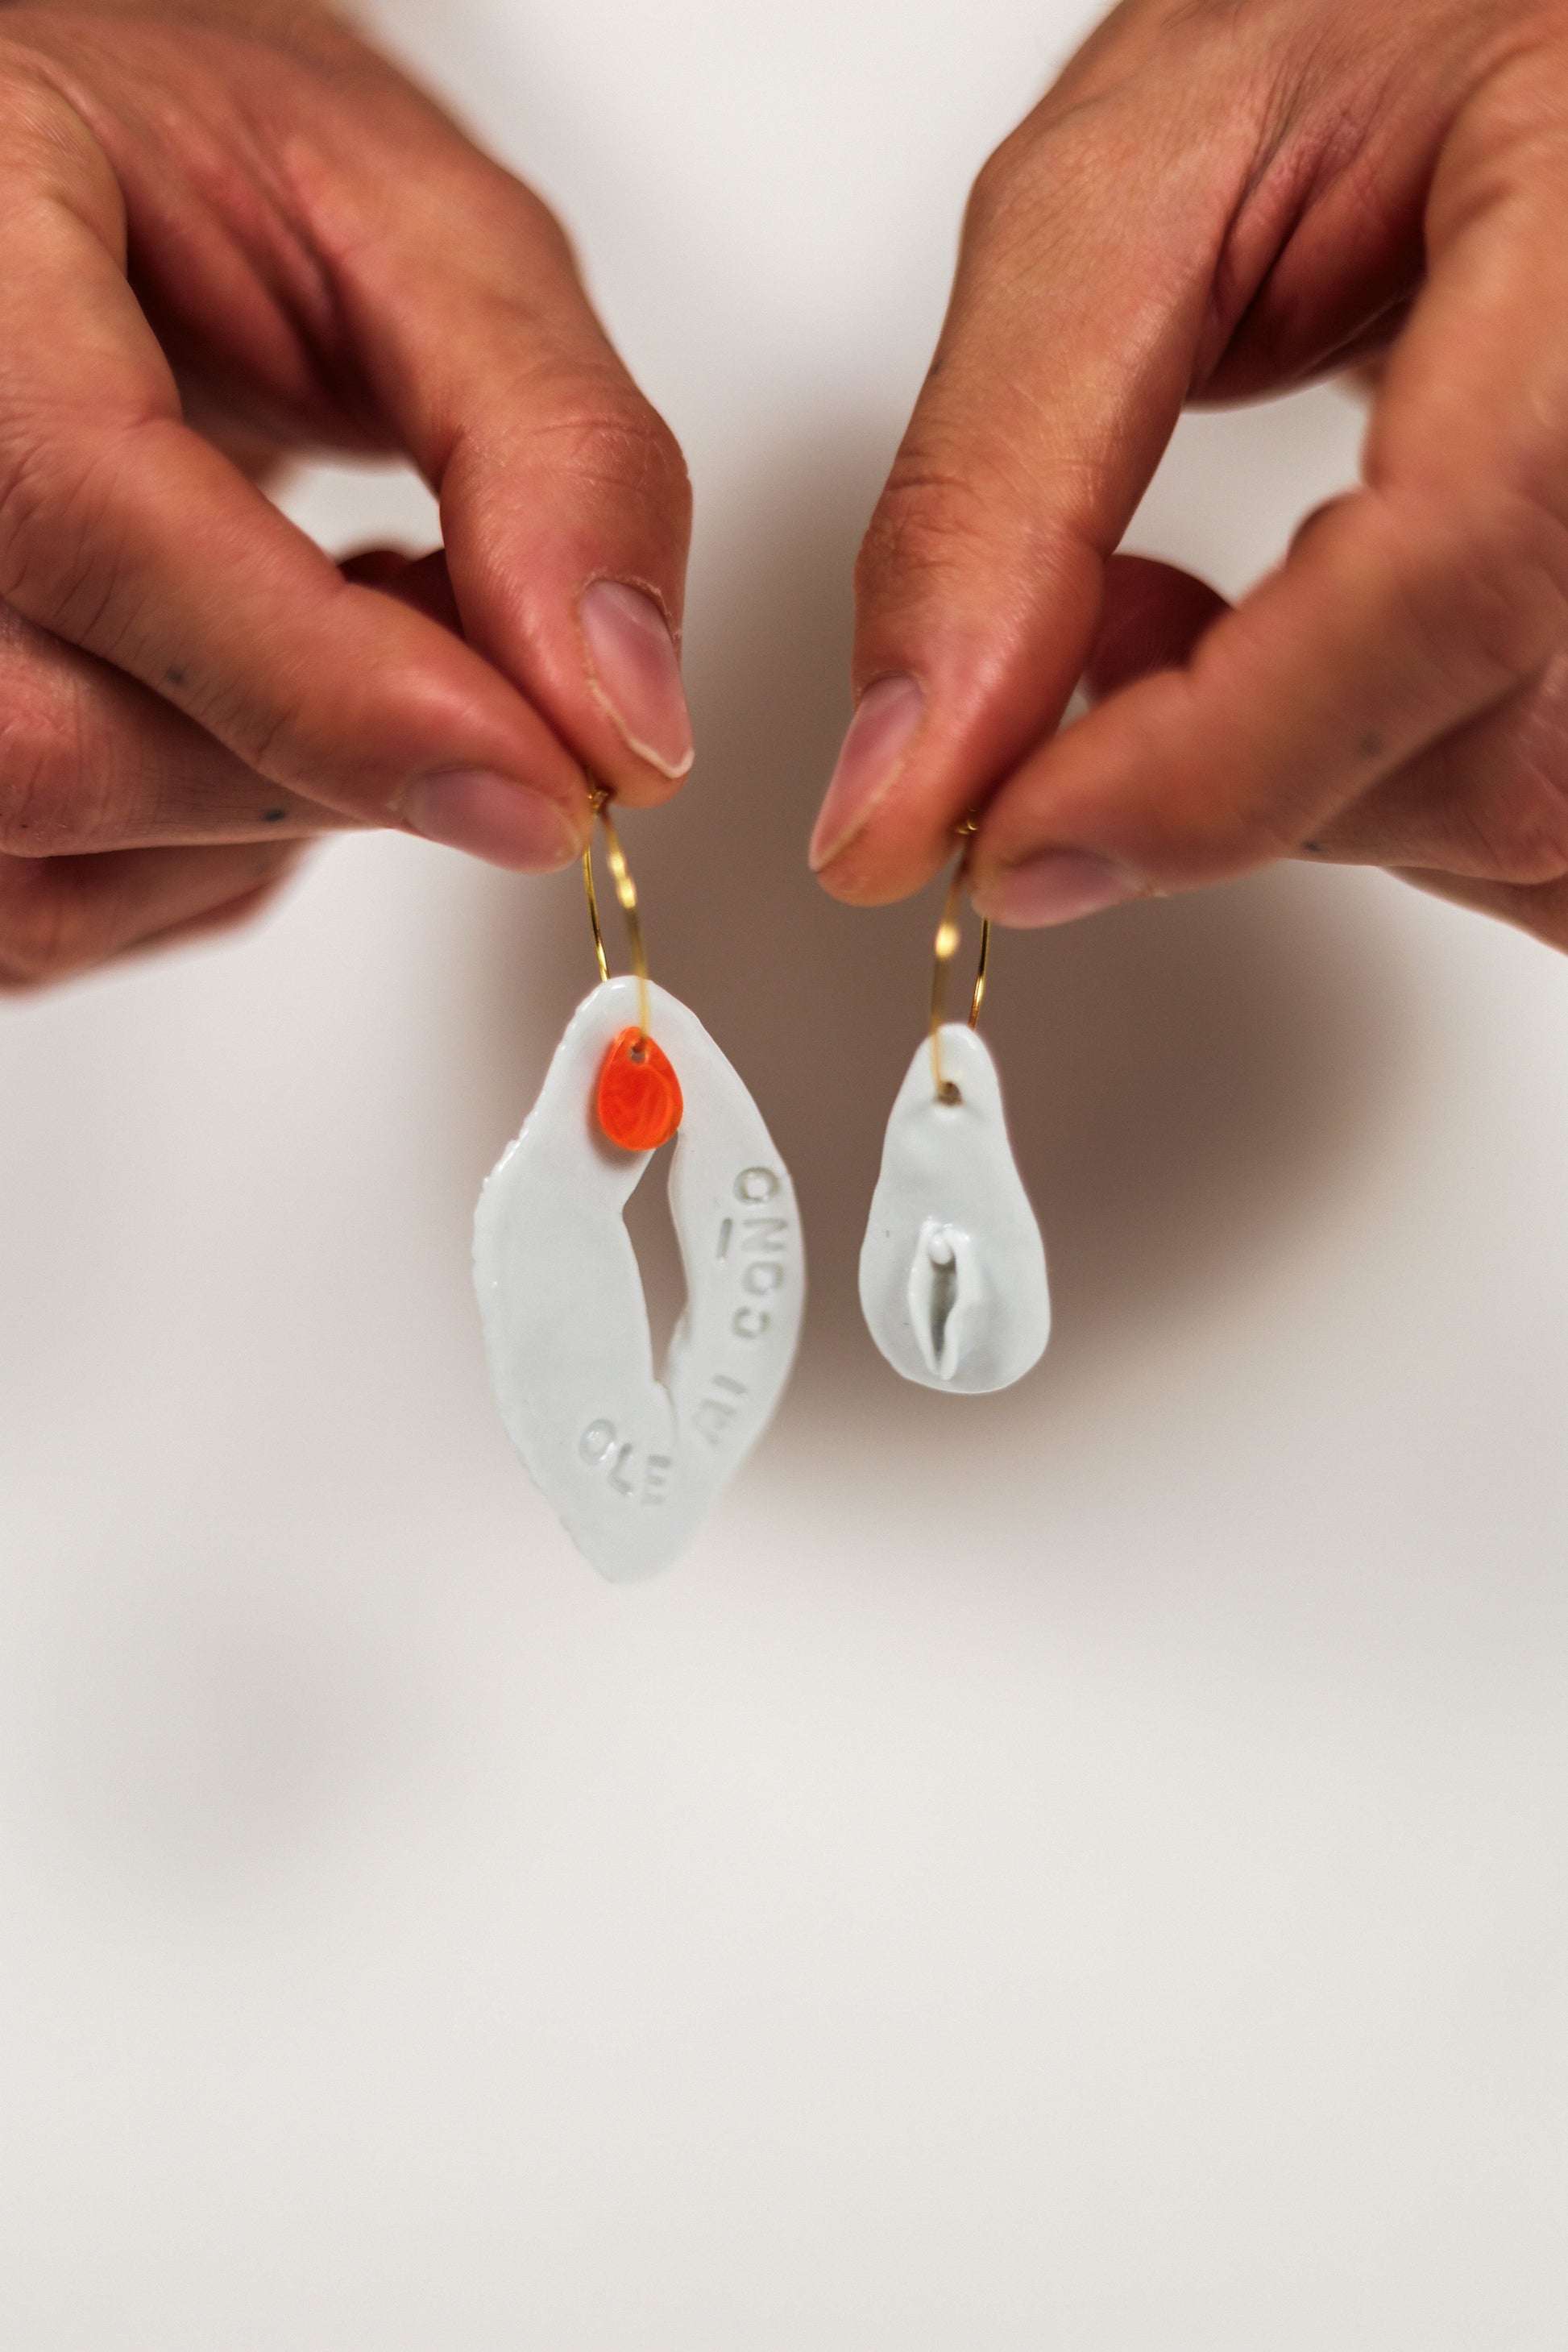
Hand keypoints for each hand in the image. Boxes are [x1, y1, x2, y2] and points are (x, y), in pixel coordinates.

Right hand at [0, 0, 692, 985]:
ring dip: (275, 817)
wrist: (78, 196)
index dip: (326, 684)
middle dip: (329, 759)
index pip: (85, 510)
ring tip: (349, 640)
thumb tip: (617, 711)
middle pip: (52, 742)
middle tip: (464, 651)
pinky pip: (55, 917)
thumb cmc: (206, 178)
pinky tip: (264, 715)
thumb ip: (552, 453)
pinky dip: (217, 860)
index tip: (539, 774)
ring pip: (49, 868)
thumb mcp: (430, 241)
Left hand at [810, 0, 1567, 953]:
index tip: (1013, 836)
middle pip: (1490, 752)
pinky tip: (1309, 662)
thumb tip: (910, 775)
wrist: (1510, 35)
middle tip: (1098, 640)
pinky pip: (1536, 822)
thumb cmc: (1375, 39)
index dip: (1215, 753)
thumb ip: (996, 486)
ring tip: (1194, 615)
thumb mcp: (1128, 190)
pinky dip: (1373, 786)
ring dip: (1293, 778)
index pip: (1450, 569)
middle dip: (1233, 768)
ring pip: (1516, 816)